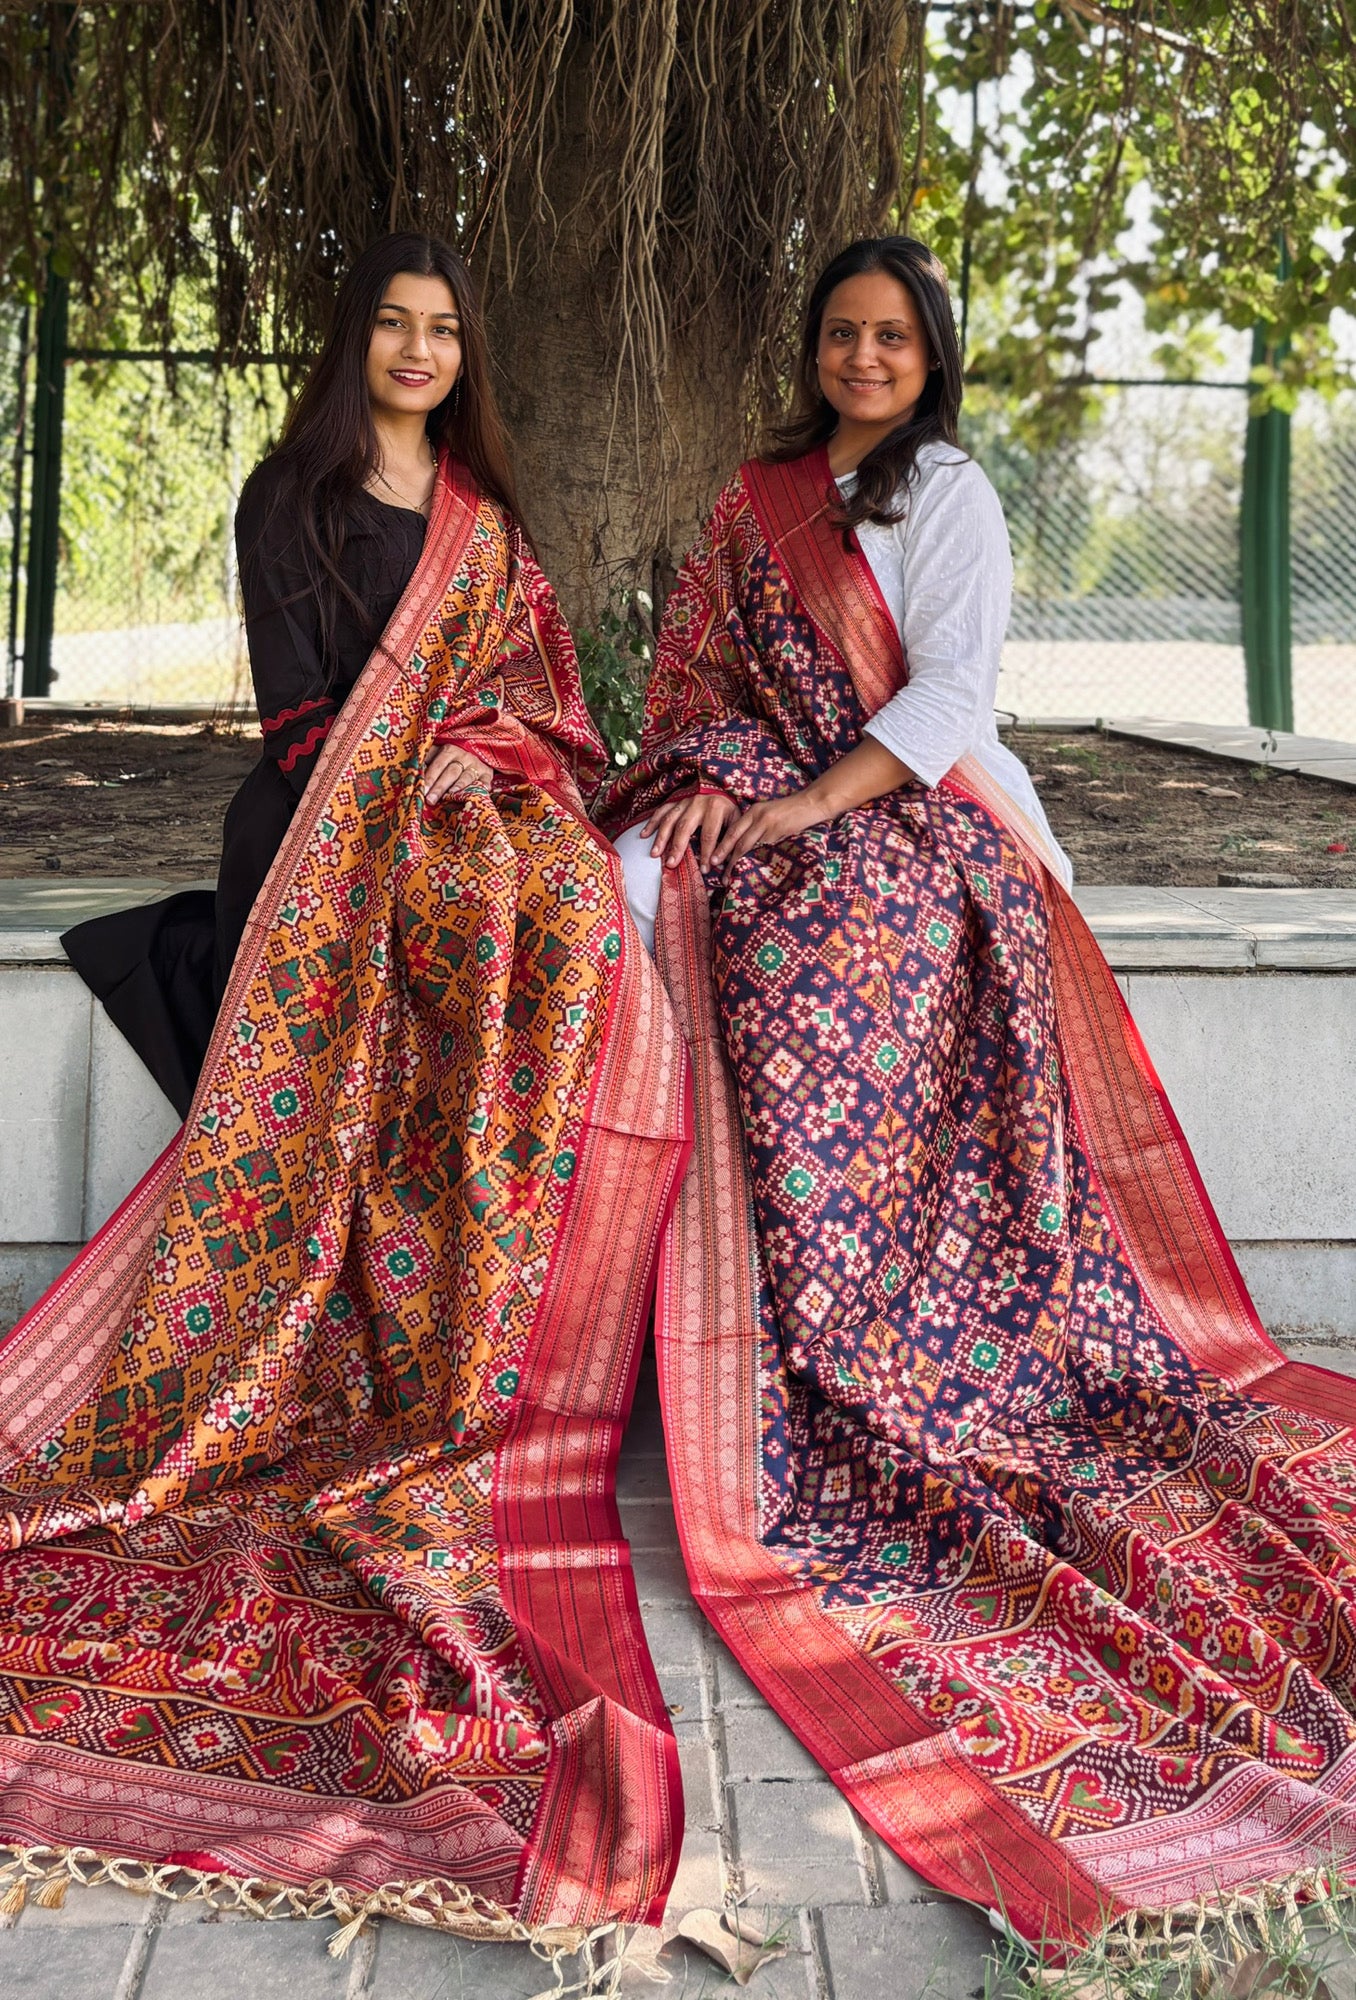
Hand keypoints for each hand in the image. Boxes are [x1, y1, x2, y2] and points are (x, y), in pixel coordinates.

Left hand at [424, 743, 492, 804]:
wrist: (477, 752)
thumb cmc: (451, 759)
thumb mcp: (439, 754)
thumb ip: (426, 761)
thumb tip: (410, 772)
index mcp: (448, 751)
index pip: (437, 765)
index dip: (429, 777)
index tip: (421, 790)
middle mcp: (463, 757)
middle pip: (450, 772)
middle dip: (440, 787)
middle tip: (430, 800)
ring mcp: (476, 765)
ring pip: (466, 777)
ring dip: (458, 786)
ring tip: (450, 796)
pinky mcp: (487, 774)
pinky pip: (485, 781)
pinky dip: (482, 787)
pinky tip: (477, 793)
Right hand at [641, 791, 737, 868]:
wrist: (721, 781)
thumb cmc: (729, 805)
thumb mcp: (737, 818)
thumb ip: (731, 837)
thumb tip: (727, 862)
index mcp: (715, 808)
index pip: (709, 834)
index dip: (706, 853)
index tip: (704, 870)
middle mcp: (697, 803)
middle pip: (684, 827)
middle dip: (677, 847)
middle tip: (671, 864)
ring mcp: (684, 801)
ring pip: (669, 820)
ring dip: (661, 838)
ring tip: (655, 854)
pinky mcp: (675, 800)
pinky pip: (661, 811)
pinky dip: (651, 823)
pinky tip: (644, 835)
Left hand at [710, 787, 830, 871]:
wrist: (812, 803)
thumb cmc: (792, 811)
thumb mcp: (771, 814)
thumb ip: (758, 825)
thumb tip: (747, 845)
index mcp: (753, 810)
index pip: (733, 829)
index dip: (722, 844)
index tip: (714, 858)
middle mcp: (756, 815)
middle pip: (735, 837)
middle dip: (723, 853)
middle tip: (714, 866)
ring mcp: (766, 823)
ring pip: (745, 844)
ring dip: (735, 861)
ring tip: (728, 874)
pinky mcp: (777, 831)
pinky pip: (762, 848)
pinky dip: (753, 859)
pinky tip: (748, 868)